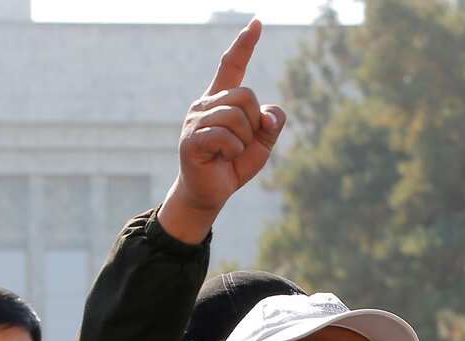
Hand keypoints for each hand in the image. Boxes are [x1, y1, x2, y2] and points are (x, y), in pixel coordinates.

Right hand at [159, 19, 285, 243]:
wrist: (210, 194)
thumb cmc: (233, 165)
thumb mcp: (262, 143)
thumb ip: (272, 123)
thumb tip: (268, 115)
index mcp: (221, 100)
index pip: (232, 66)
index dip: (244, 45)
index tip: (256, 23)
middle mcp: (204, 105)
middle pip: (245, 95)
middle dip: (254, 121)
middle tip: (243, 142)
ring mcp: (195, 121)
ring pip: (237, 116)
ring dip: (244, 140)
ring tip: (232, 153)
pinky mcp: (191, 140)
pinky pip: (226, 137)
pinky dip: (234, 151)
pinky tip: (223, 158)